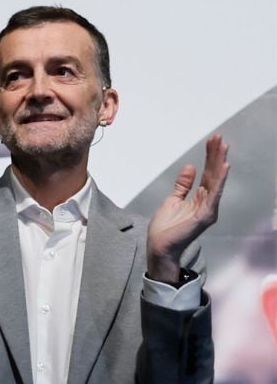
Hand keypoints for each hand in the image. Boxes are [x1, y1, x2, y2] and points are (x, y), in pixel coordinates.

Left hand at [146, 134, 228, 283]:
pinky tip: (224, 167)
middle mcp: (207, 202)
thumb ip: (183, 185)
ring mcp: (208, 208)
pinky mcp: (205, 215)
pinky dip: (220, 180)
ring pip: (216, 181)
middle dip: (216, 155)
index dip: (209, 157)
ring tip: (223, 146)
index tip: (212, 141)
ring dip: (220, 163)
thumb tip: (191, 167)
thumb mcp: (173, 200)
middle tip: (219, 137)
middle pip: (214, 174)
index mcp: (199, 198)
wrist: (159, 246)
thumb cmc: (166, 227)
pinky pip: (214, 195)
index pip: (207, 173)